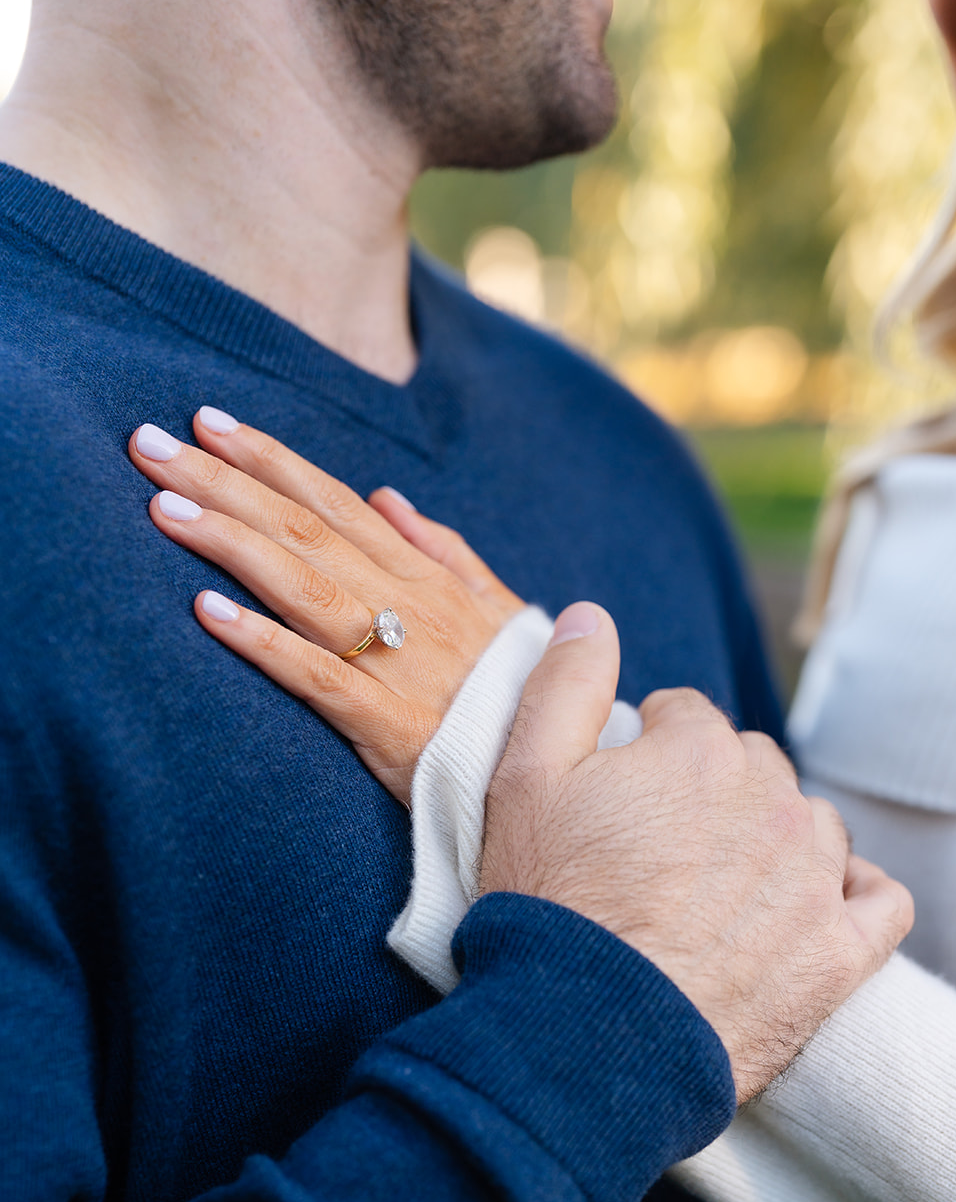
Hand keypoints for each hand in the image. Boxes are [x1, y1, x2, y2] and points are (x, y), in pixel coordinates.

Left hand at [132, 412, 524, 800]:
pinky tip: (206, 614)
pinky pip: (318, 679)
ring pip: (305, 588)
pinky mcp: (390, 728)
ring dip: (231, 542)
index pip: (338, 504)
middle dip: (225, 481)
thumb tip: (387, 498)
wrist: (561, 779)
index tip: (210, 422)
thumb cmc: (520, 697)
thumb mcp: (499, 613)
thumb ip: (444, 553)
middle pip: (305, 531)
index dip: (273, 460)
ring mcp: (401, 666)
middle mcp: (412, 609)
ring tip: (164, 507)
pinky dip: (263, 643)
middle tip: (149, 443)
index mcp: (429, 581)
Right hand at [481, 605, 914, 1102]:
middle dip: (714, 792)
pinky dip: (857, 896)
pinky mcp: (840, 955)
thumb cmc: (548, 909)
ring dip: (779, 839)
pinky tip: (819, 908)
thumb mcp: (522, 780)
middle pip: (753, 768)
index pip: (686, 718)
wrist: (586, 1039)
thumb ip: (563, 684)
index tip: (623, 797)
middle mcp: (772, 802)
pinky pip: (882, 901)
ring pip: (814, 826)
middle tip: (662, 851)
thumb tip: (591, 613)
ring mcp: (814, 880)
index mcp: (699, 752)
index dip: (648, 752)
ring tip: (725, 888)